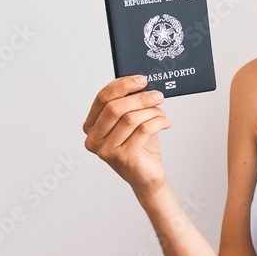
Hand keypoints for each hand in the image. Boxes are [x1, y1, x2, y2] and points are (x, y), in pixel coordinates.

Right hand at [82, 75, 170, 199]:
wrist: (147, 176)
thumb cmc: (139, 147)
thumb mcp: (131, 122)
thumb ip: (129, 104)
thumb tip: (142, 83)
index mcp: (91, 126)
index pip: (102, 98)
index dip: (123, 85)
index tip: (142, 79)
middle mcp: (94, 139)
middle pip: (115, 108)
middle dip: (140, 98)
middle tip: (158, 95)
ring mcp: (106, 151)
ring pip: (130, 119)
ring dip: (151, 111)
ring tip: (162, 112)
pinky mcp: (123, 158)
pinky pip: (143, 130)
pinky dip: (158, 122)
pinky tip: (165, 123)